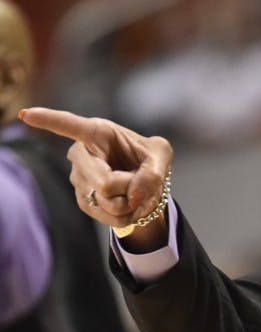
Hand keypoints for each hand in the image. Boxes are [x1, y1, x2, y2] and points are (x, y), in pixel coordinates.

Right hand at [19, 108, 172, 251]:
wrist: (144, 184)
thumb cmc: (150, 159)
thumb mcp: (162, 157)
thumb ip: (153, 173)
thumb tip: (131, 196)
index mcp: (98, 133)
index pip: (70, 125)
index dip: (48, 120)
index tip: (26, 114)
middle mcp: (81, 154)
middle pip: (104, 183)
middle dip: (131, 189)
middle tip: (140, 182)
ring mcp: (78, 178)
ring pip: (108, 202)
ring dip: (132, 203)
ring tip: (135, 192)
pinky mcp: (82, 199)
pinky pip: (111, 217)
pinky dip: (129, 215)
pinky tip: (128, 204)